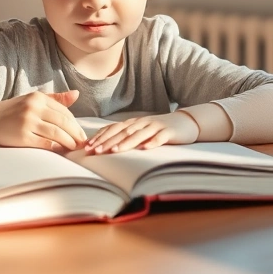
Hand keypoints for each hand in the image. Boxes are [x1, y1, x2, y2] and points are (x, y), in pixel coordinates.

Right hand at [0, 91, 86, 150]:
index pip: (64, 111)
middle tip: (83, 142)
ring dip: (69, 141)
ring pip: (57, 133)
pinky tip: (61, 150)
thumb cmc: (13, 110)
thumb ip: (55, 98)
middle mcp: (33, 108)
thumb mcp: (33, 100)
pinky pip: (45, 143)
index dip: (75, 123)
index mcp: (38, 98)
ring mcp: (27, 122)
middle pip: (63, 121)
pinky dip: (56, 147)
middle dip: (76, 133)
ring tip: (75, 147)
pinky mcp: (22, 137)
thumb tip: (76, 94)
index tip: (81, 132)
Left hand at [84, 111, 199, 153]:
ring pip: (139, 135)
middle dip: (108, 142)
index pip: (113, 129)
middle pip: (123, 132)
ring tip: (114, 151)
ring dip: (126, 143)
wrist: (185, 122)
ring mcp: (156, 126)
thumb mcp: (141, 131)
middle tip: (95, 151)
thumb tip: (103, 146)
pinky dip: (152, 143)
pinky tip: (145, 149)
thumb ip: (126, 136)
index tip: (87, 147)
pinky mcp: (169, 132)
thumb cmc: (159, 130)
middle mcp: (142, 123)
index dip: (100, 137)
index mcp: (133, 123)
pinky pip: (160, 138)